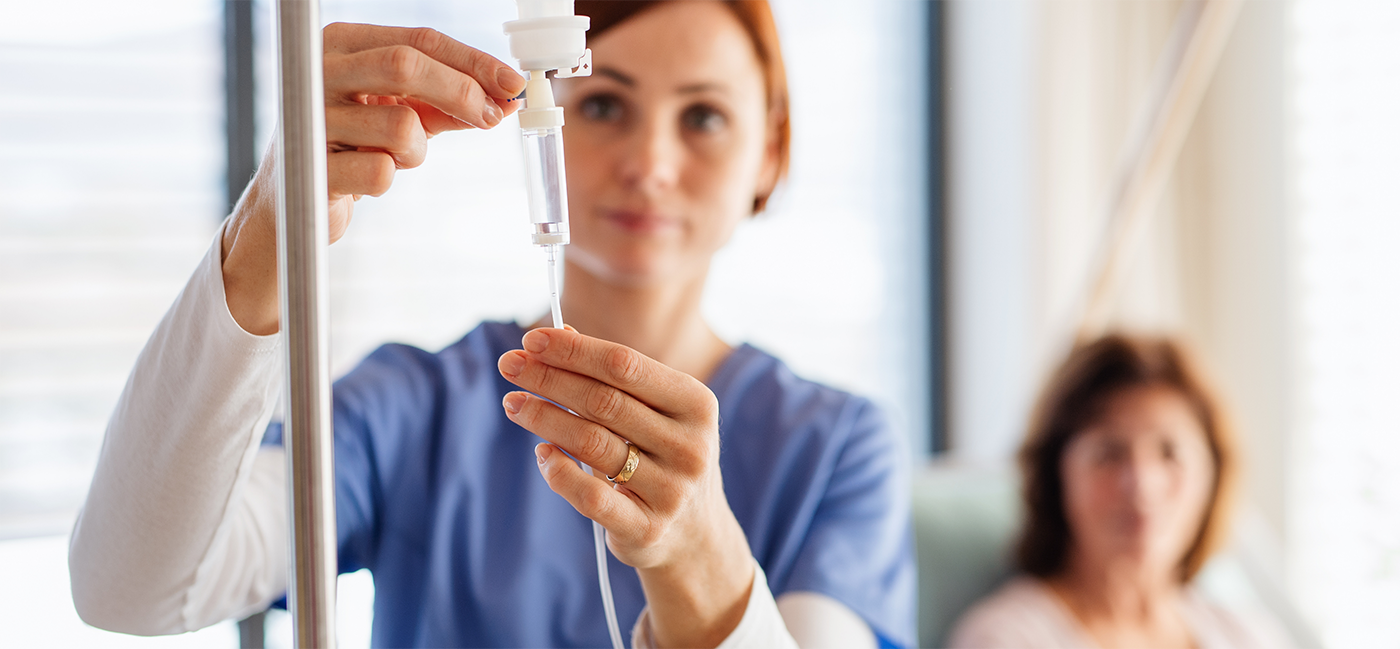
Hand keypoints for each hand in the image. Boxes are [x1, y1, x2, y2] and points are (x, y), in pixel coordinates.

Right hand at [221, 23, 525, 334]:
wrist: (290, 204)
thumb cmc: (351, 147)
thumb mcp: (399, 113)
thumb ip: (446, 102)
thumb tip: (503, 99)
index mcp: (341, 44)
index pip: (419, 39)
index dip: (473, 61)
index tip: (513, 83)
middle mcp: (318, 70)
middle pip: (406, 65)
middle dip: (462, 93)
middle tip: (493, 117)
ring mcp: (309, 118)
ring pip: (401, 126)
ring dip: (417, 151)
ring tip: (395, 158)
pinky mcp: (310, 168)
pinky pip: (382, 172)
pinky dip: (389, 179)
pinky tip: (365, 179)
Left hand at [498, 328, 754, 648]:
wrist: (695, 535)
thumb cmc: (663, 457)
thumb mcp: (653, 412)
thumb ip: (611, 376)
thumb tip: (560, 334)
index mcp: (696, 404)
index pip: (625, 365)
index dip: (574, 350)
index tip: (531, 339)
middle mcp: (690, 446)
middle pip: (604, 401)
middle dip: (550, 379)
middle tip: (509, 365)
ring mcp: (671, 490)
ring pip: (592, 444)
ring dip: (544, 418)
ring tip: (514, 403)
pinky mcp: (647, 529)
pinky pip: (591, 496)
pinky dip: (559, 471)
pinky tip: (541, 453)